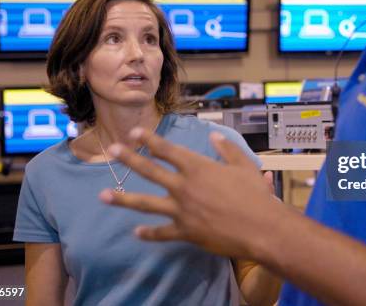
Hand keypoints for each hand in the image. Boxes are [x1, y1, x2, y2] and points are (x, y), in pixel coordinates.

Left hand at [99, 128, 287, 259]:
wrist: (261, 228)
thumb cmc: (255, 195)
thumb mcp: (244, 166)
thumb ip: (227, 149)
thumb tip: (214, 135)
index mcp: (198, 168)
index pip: (168, 150)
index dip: (150, 140)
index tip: (134, 133)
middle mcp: (184, 186)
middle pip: (150, 171)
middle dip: (130, 159)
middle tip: (113, 150)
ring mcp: (182, 210)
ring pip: (146, 203)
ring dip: (123, 198)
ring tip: (103, 196)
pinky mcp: (186, 232)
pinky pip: (162, 233)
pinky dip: (148, 233)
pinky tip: (136, 232)